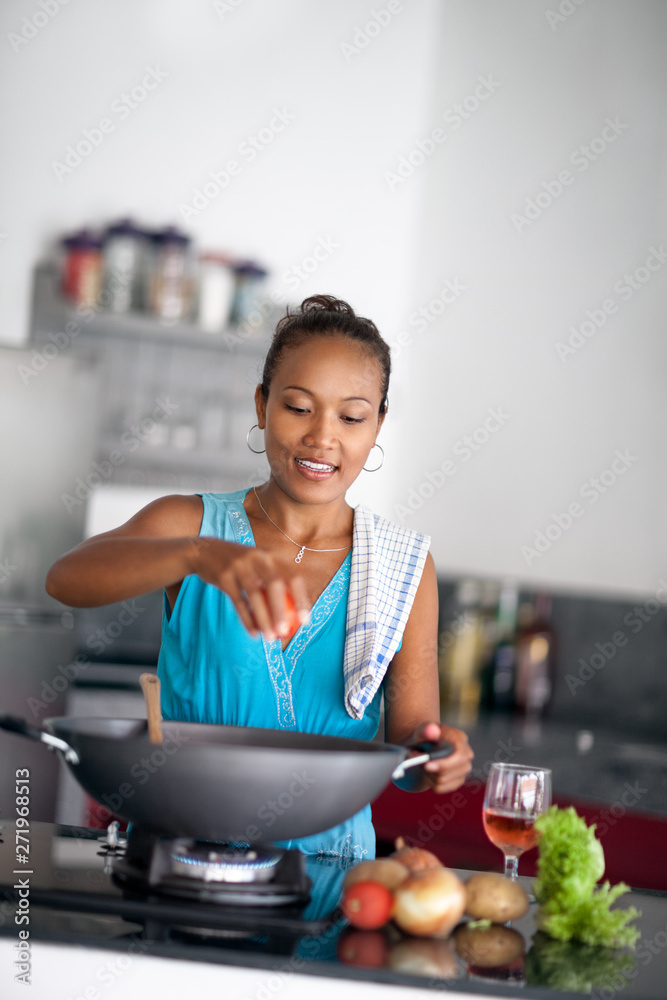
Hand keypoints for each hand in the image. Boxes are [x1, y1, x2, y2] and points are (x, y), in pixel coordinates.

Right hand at [190, 537, 309, 640]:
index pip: (293, 577)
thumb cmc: (240, 565)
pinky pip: (238, 602)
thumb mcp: (260, 566)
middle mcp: (258, 557)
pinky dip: (247, 619)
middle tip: (285, 632)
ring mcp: (240, 565)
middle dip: (282, 611)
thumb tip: (295, 615)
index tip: (305, 621)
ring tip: (270, 638)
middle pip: (276, 585)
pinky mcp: (224, 576)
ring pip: (255, 596)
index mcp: (272, 555)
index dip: (302, 600)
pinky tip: (253, 634)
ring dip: (264, 619)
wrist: (205, 552)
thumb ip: (275, 583)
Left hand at [412, 722, 473, 794]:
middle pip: (450, 771)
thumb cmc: (424, 737)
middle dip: (431, 769)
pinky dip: (429, 782)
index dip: (445, 763)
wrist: (424, 747)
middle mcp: (466, 755)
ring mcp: (463, 770)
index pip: (459, 755)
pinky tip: (427, 772)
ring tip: (422, 763)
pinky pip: (440, 789)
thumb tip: (432, 730)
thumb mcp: (422, 730)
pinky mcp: (457, 781)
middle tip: (416, 760)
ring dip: (427, 774)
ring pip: (442, 781)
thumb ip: (426, 730)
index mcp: (460, 739)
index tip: (427, 765)